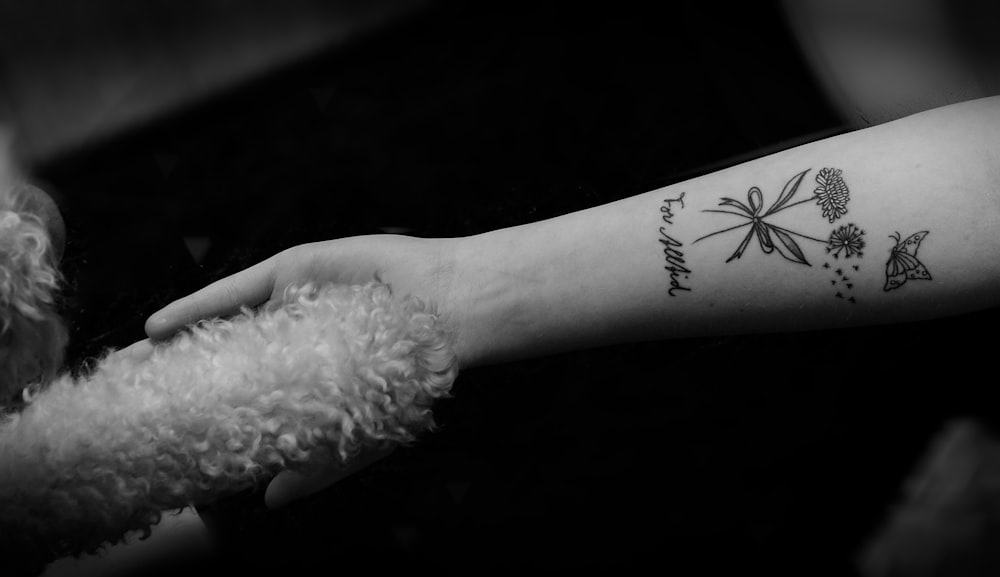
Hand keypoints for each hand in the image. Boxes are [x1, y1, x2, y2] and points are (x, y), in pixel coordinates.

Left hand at [142, 234, 464, 507]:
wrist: (446, 311)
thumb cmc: (411, 376)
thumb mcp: (361, 433)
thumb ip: (318, 466)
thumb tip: (268, 501)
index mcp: (304, 380)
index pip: (240, 400)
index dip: (199, 415)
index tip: (160, 436)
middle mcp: (289, 343)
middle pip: (217, 362)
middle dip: (172, 381)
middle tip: (123, 402)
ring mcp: (288, 307)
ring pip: (215, 327)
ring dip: (170, 348)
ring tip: (124, 369)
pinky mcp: (291, 273)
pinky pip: (231, 292)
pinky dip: (193, 309)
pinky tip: (156, 329)